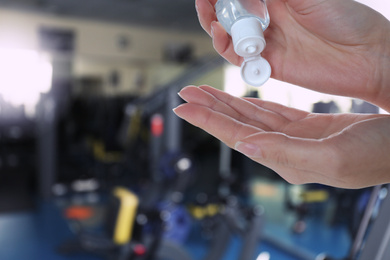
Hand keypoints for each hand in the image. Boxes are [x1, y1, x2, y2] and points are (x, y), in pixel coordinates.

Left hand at [174, 86, 389, 187]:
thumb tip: (246, 147)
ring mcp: (293, 138)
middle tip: (186, 94)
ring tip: (203, 93)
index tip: (185, 108)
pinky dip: (250, 104)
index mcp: (286, 160)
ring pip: (249, 118)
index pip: (237, 138)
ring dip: (225, 104)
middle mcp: (283, 151)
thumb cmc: (377, 155)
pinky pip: (268, 112)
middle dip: (209, 109)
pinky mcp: (304, 126)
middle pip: (237, 126)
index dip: (209, 121)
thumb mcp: (332, 157)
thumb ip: (285, 154)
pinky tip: (236, 100)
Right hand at [196, 0, 389, 110]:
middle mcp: (269, 18)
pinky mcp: (269, 64)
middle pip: (229, 13)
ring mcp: (267, 42)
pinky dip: (228, 50)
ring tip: (217, 22)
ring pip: (229, 36)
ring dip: (216, 28)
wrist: (366, 57)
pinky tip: (226, 41)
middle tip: (207, 4)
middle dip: (213, 7)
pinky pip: (240, 59)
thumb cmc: (347, 19)